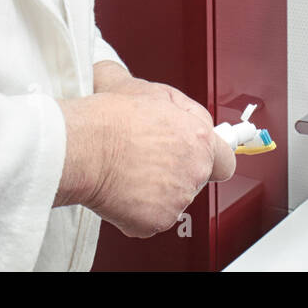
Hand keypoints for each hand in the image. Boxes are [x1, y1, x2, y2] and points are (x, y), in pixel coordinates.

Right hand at [61, 71, 235, 237]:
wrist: (83, 147)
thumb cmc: (110, 118)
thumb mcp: (141, 86)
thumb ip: (162, 97)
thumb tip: (150, 93)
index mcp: (199, 138)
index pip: (224, 158)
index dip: (209, 157)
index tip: (199, 158)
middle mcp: (195, 170)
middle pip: (194, 178)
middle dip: (175, 172)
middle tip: (147, 160)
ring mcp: (177, 199)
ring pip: (172, 200)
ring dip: (155, 191)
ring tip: (128, 172)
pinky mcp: (156, 221)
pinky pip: (149, 220)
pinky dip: (134, 211)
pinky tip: (120, 191)